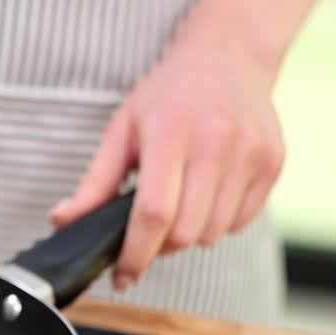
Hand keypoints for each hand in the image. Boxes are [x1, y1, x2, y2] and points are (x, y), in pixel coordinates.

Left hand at [48, 15, 287, 290]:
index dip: (136, 254)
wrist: (229, 57)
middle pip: (185, 233)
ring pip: (214, 234)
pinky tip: (207, 194)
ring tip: (180, 203)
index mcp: (171, 134)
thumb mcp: (122, 130)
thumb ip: (94, 182)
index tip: (123, 276)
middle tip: (149, 232)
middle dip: (160, 247)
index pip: (154, 213)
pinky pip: (241, 222)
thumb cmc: (169, 96)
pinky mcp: (273, 163)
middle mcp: (216, 143)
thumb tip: (63, 220)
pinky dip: (219, 222)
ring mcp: (250, 154)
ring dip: (190, 235)